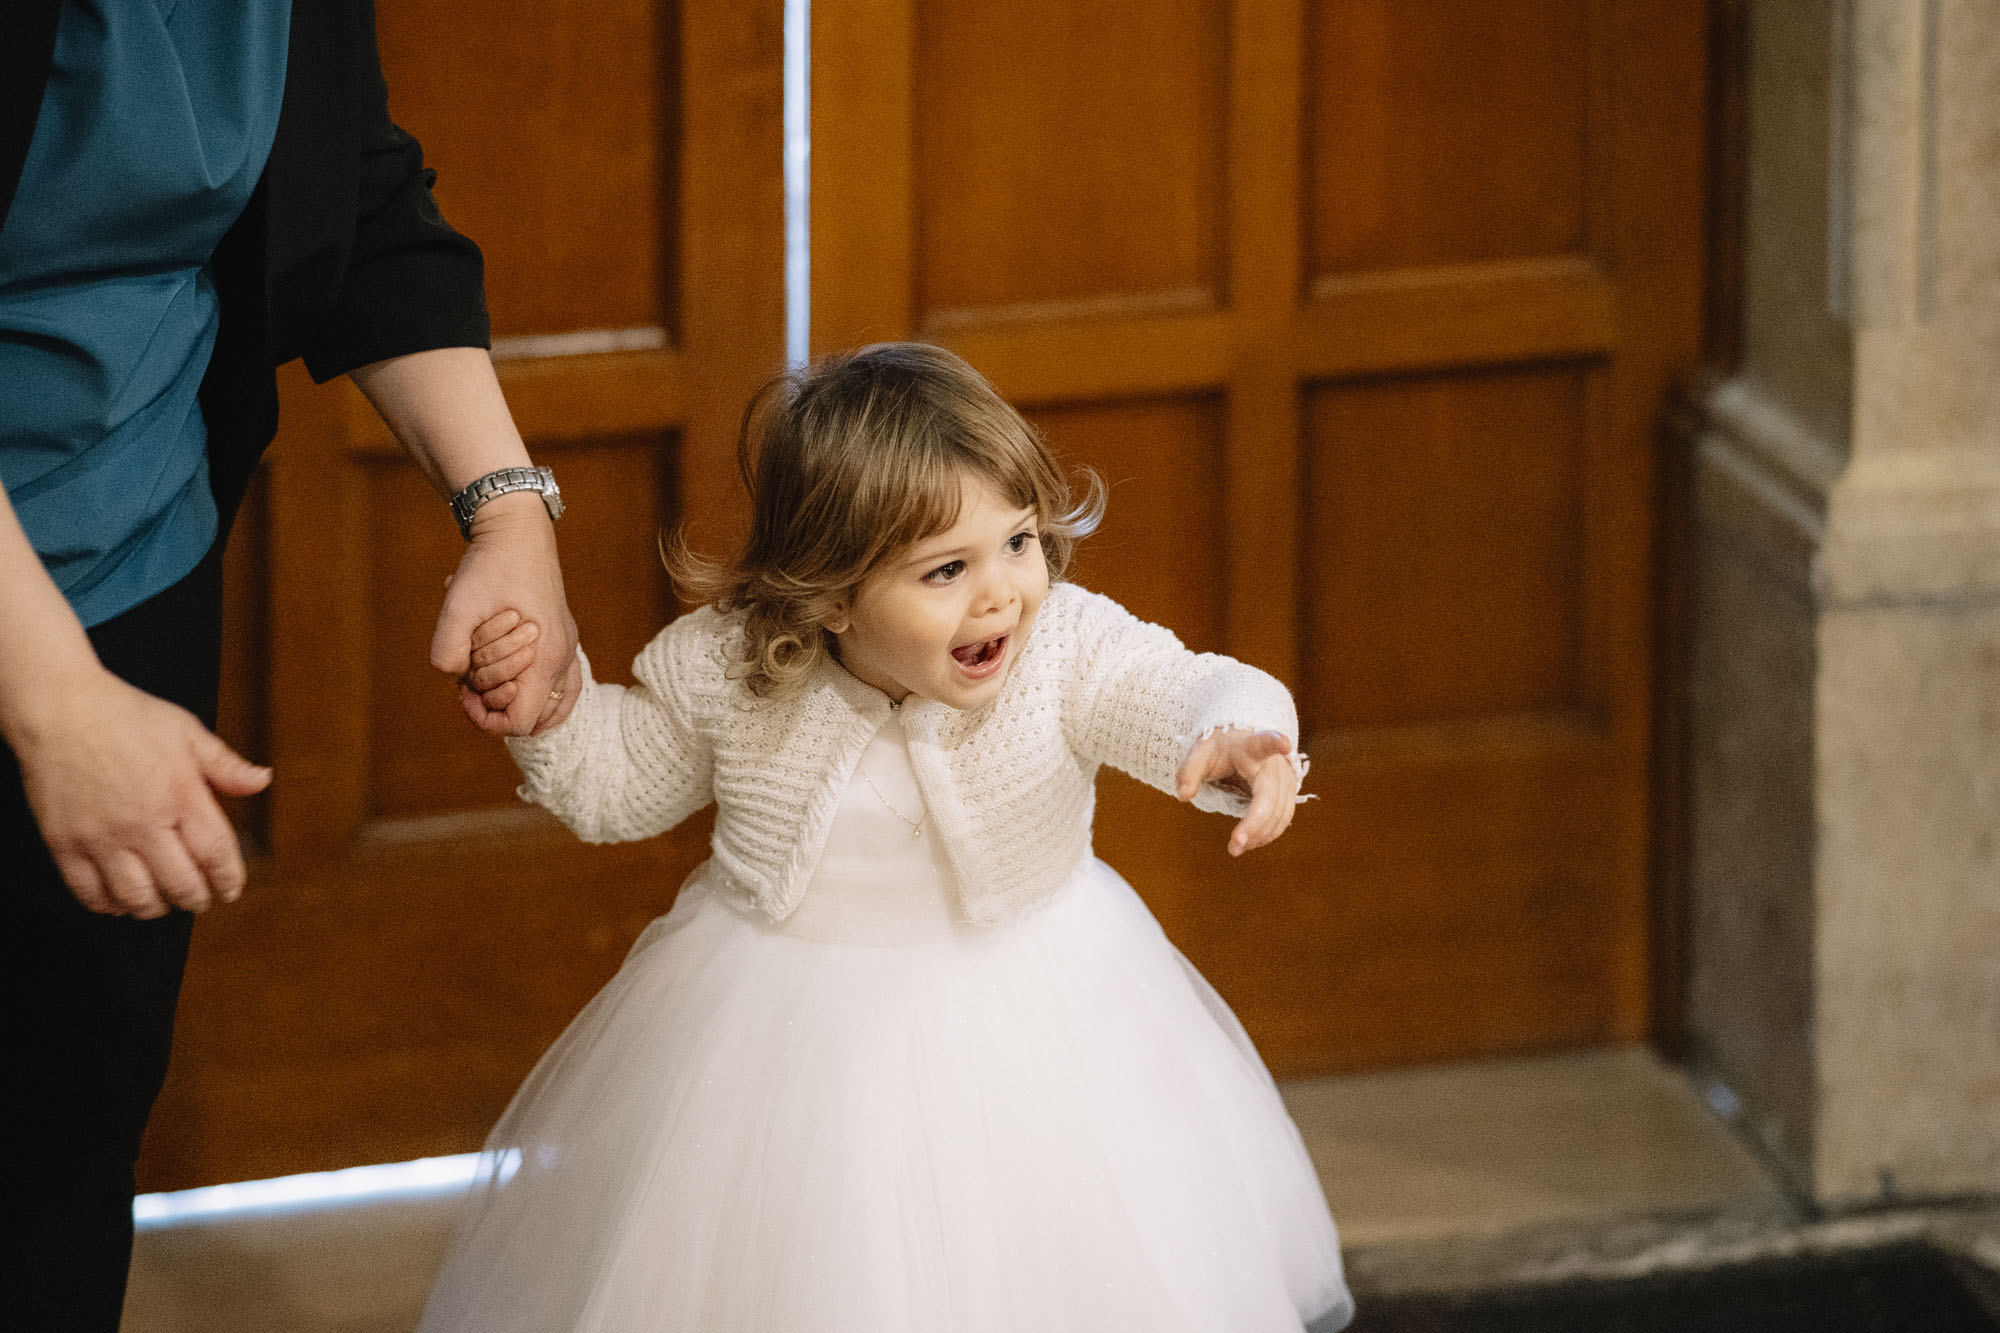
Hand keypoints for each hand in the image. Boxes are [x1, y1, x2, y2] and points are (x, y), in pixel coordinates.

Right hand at [13, 667, 270, 917]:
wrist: (61, 709)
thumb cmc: (126, 717)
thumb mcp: (188, 732)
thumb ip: (226, 764)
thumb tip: (263, 781)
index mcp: (180, 795)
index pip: (215, 853)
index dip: (229, 879)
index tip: (231, 889)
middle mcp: (143, 822)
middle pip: (180, 883)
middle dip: (197, 899)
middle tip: (200, 900)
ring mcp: (102, 836)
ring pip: (136, 897)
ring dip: (156, 908)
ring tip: (163, 902)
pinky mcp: (65, 843)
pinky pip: (88, 892)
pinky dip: (108, 905)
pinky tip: (120, 900)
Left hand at [430, 493, 579, 735]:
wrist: (518, 532)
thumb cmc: (490, 566)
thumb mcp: (457, 607)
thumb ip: (448, 651)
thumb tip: (455, 677)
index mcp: (544, 655)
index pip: (520, 721)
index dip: (487, 720)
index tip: (464, 695)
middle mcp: (563, 658)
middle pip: (534, 718)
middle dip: (495, 704)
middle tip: (470, 678)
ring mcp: (568, 649)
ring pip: (554, 708)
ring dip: (519, 703)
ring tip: (490, 684)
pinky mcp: (563, 640)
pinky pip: (563, 688)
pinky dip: (541, 697)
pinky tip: (516, 685)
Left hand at [1174, 728, 1299, 856]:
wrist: (1243, 740)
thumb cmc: (1220, 747)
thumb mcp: (1201, 753)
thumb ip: (1189, 772)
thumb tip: (1183, 797)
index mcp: (1250, 746)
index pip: (1264, 743)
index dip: (1275, 743)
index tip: (1284, 745)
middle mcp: (1274, 763)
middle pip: (1271, 797)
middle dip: (1255, 824)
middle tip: (1234, 847)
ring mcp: (1286, 778)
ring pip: (1280, 812)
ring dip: (1261, 835)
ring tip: (1236, 847)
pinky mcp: (1289, 792)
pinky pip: (1284, 817)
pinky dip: (1268, 833)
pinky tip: (1250, 842)